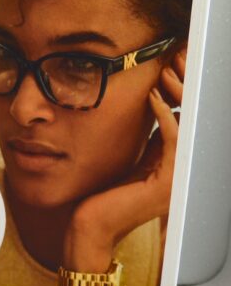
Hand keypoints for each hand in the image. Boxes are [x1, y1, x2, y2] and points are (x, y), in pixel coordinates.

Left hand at [60, 50, 184, 285]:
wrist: (89, 228)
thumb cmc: (101, 195)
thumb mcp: (128, 158)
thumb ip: (145, 137)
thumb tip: (152, 101)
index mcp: (173, 161)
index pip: (187, 114)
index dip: (184, 87)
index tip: (175, 61)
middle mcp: (180, 168)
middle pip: (195, 115)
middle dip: (187, 83)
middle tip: (177, 58)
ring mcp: (175, 177)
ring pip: (188, 124)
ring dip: (178, 93)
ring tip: (166, 71)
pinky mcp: (164, 182)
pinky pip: (170, 139)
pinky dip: (163, 114)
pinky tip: (151, 97)